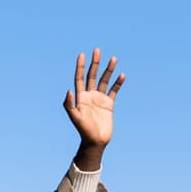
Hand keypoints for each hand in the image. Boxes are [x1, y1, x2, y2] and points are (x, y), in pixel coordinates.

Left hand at [63, 48, 124, 169]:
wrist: (95, 141)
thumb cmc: (84, 131)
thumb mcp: (75, 118)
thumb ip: (69, 105)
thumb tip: (68, 90)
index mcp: (81, 97)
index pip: (80, 78)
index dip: (80, 66)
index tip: (82, 54)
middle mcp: (90, 95)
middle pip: (92, 75)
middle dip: (95, 63)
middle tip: (97, 50)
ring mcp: (100, 99)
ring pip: (104, 80)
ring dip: (108, 70)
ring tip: (113, 58)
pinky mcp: (109, 104)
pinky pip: (114, 90)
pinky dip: (118, 83)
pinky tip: (121, 74)